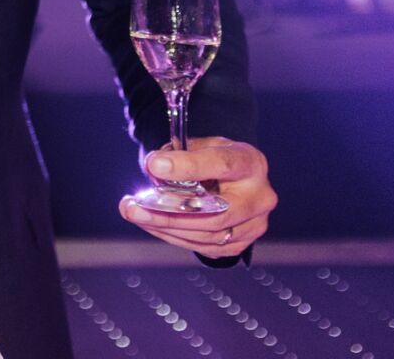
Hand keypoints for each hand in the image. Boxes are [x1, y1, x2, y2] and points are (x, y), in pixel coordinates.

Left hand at [119, 137, 275, 257]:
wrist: (235, 181)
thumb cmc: (213, 159)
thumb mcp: (200, 145)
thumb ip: (179, 153)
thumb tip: (153, 167)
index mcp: (250, 163)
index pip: (221, 164)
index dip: (187, 166)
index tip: (154, 164)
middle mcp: (259, 197)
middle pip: (215, 213)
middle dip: (169, 212)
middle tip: (133, 207)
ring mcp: (254, 225)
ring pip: (207, 234)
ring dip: (164, 226)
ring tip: (134, 213)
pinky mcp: (241, 243)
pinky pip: (204, 247)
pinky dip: (173, 236)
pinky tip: (151, 224)